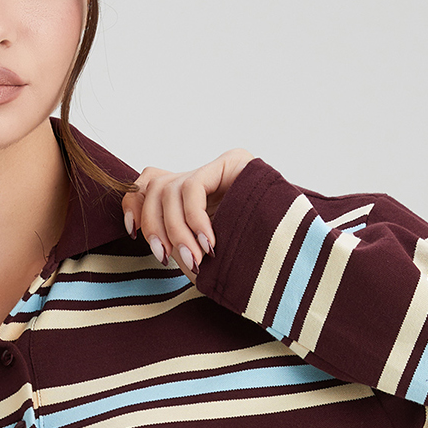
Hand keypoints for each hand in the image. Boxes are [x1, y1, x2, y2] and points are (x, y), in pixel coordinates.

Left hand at [121, 150, 255, 283]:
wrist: (294, 263)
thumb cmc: (244, 264)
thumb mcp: (198, 254)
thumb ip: (172, 240)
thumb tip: (139, 230)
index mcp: (191, 196)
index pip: (148, 183)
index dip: (134, 206)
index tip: (134, 234)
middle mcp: (202, 177)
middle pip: (154, 188)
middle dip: (154, 228)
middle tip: (169, 260)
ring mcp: (218, 168)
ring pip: (169, 190)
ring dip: (175, 231)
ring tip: (195, 258)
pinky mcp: (233, 162)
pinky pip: (193, 189)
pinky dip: (194, 220)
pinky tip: (209, 243)